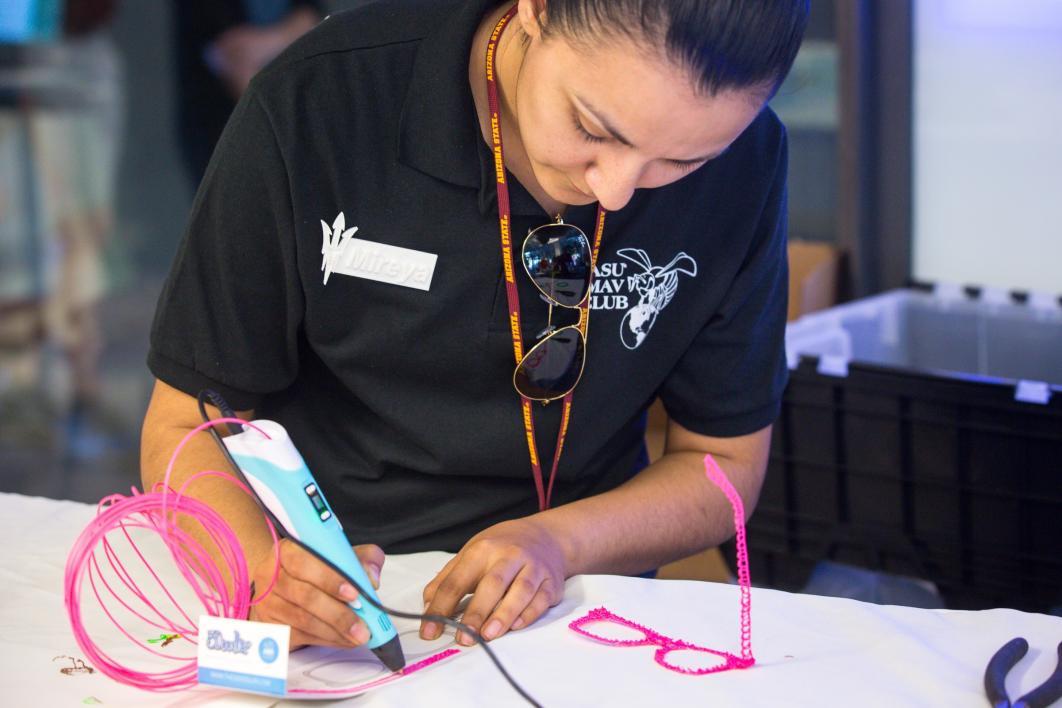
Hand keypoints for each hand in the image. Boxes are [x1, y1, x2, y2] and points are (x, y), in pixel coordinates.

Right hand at [248, 539, 384, 649]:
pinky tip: (344, 640)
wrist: (282, 588)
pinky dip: (326, 640)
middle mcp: (272, 575)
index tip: (355, 593)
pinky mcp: (269, 626)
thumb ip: (361, 559)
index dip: (331, 579)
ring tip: (358, 636)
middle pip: (306, 596)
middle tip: (363, 626)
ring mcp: (268, 602)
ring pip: (303, 620)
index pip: (306, 562)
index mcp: (288, 550)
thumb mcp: (339, 556)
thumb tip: (371, 578)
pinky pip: (299, 636)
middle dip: (339, 614)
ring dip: (335, 631)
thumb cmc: (315, 569)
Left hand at [420, 517, 566, 645]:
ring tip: (488, 636)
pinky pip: (541, 600)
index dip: (441, 607)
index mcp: (482, 549)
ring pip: (520, 591)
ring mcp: (533, 567)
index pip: (457, 580)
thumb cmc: (501, 548)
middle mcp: (509, 555)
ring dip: (504, 615)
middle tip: (464, 638)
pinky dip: (528, 614)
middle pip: (491, 584)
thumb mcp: (471, 554)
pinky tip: (515, 626)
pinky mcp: (552, 582)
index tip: (429, 631)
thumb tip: (428, 607)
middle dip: (476, 612)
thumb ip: (448, 579)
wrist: (546, 536)